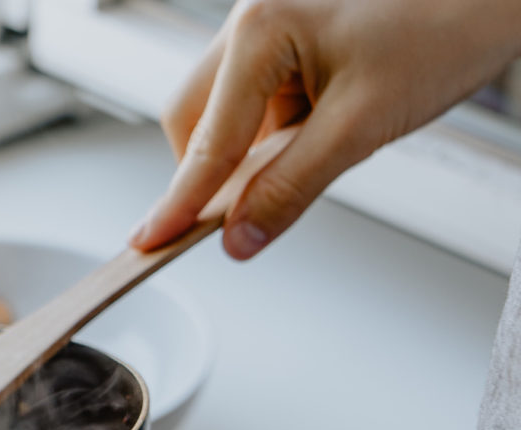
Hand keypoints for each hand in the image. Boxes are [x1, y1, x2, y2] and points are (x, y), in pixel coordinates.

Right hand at [130, 0, 520, 258]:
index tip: (151, 241)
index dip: (180, 201)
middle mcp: (251, 22)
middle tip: (230, 218)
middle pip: (193, 119)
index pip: (206, 140)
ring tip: (310, 156)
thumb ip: (291, 186)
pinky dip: (270, 135)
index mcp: (260, 30)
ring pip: (220, 113)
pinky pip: (253, 102)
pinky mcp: (287, 44)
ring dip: (245, 153)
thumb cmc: (444, 29)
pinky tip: (315, 137)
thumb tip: (240, 235)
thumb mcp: (362, 126)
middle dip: (208, 172)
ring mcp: (266, 30)